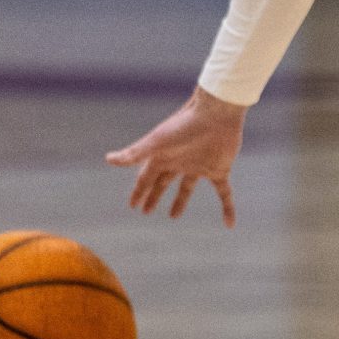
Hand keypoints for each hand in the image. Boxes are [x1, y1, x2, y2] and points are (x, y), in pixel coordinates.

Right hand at [105, 87, 247, 225]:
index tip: (132, 206)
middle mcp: (180, 161)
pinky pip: (224, 193)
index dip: (139, 192)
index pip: (146, 178)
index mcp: (163, 156)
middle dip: (154, 196)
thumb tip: (108, 159)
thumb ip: (135, 153)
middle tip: (146, 212)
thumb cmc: (184, 126)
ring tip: (173, 216)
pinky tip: (230, 224)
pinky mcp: (219, 169)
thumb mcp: (157, 142)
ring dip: (180, 202)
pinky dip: (228, 207)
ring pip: (187, 188)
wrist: (216, 114)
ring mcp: (200, 165)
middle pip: (163, 183)